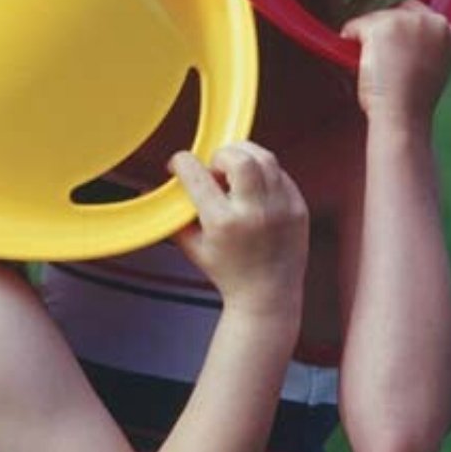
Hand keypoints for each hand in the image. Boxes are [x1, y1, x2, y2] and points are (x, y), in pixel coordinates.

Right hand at [168, 142, 308, 320]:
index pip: (197, 175)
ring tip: (235, 172)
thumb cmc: (226, 271)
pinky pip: (281, 174)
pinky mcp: (299, 208)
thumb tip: (152, 189)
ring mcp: (281, 209)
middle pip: (239, 158)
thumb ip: (174, 216)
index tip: (179, 164)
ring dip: (244, 156)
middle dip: (221, 155)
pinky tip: (254, 187)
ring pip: (265, 158)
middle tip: (216, 169)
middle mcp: (254, 213)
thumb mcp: (192, 246)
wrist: (268, 296)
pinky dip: (264, 173)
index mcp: (223, 223)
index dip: (182, 162)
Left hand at [341, 0, 450, 129]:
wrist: (403, 115)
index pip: (420, 14)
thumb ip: (424, 46)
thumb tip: (399, 38)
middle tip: (377, 56)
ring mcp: (409, 21)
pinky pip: (357, 24)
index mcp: (450, 32)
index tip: (393, 48)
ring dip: (368, 36)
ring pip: (377, 18)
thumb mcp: (431, 67)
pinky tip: (356, 59)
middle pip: (398, 10)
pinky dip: (350, 38)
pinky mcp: (384, 26)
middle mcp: (433, 21)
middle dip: (385, 28)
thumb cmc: (412, 102)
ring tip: (370, 63)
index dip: (402, 30)